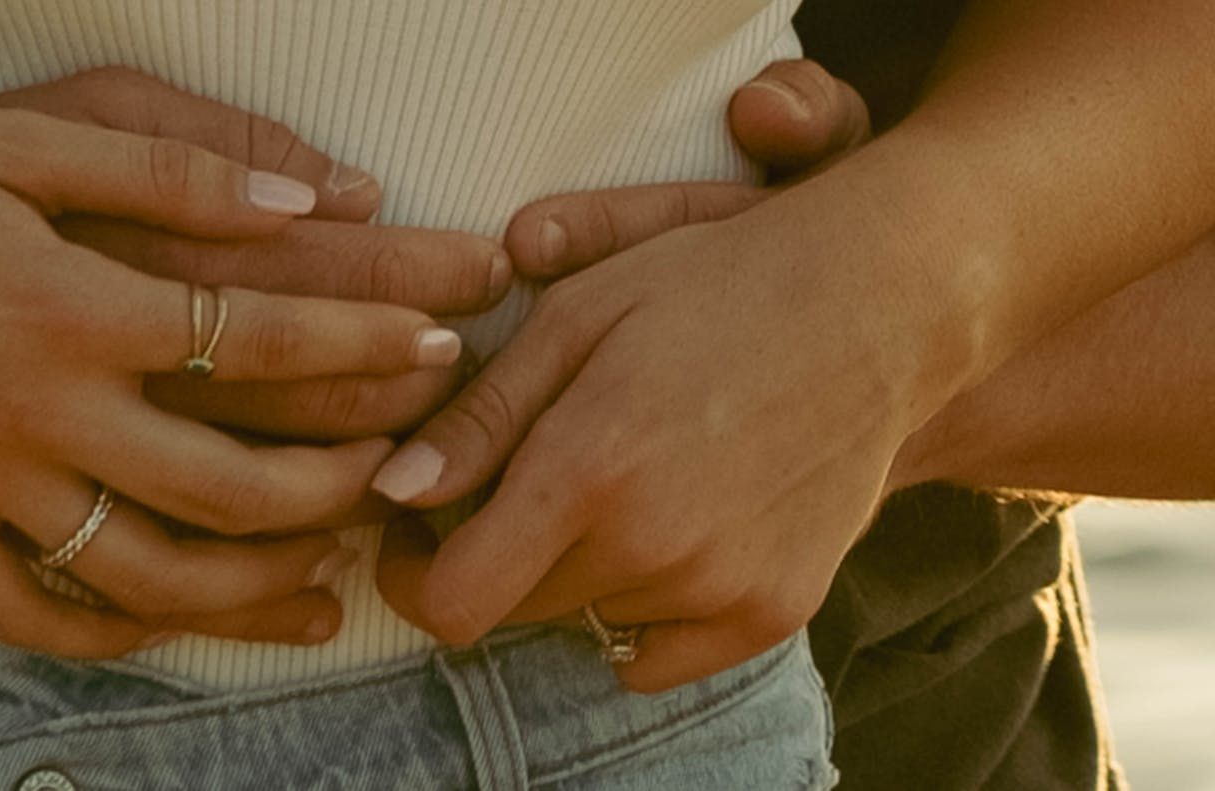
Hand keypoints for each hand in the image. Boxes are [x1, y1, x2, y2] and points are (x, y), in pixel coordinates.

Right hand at [0, 87, 462, 658]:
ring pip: (143, 575)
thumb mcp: (21, 142)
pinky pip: (31, 613)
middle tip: (399, 473)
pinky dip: (112, 634)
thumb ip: (170, 169)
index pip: (255, 341)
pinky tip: (178, 620)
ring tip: (328, 574)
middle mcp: (39, 412)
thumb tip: (307, 196)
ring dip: (252, 587)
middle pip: (224, 485)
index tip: (438, 341)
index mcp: (72, 307)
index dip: (364, 340)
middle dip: (336, 486)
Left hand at [375, 60, 882, 691]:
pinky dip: (640, 608)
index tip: (417, 533)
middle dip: (492, 554)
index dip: (413, 575)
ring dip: (573, 568)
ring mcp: (719, 589)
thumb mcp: (576, 316)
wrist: (881, 303)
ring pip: (585, 618)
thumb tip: (393, 494)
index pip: (453, 602)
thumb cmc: (715, 285)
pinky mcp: (774, 611)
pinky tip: (665, 532)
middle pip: (514, 609)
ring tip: (616, 479)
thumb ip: (478, 420)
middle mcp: (651, 547)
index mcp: (587, 470)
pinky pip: (658, 653)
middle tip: (522, 482)